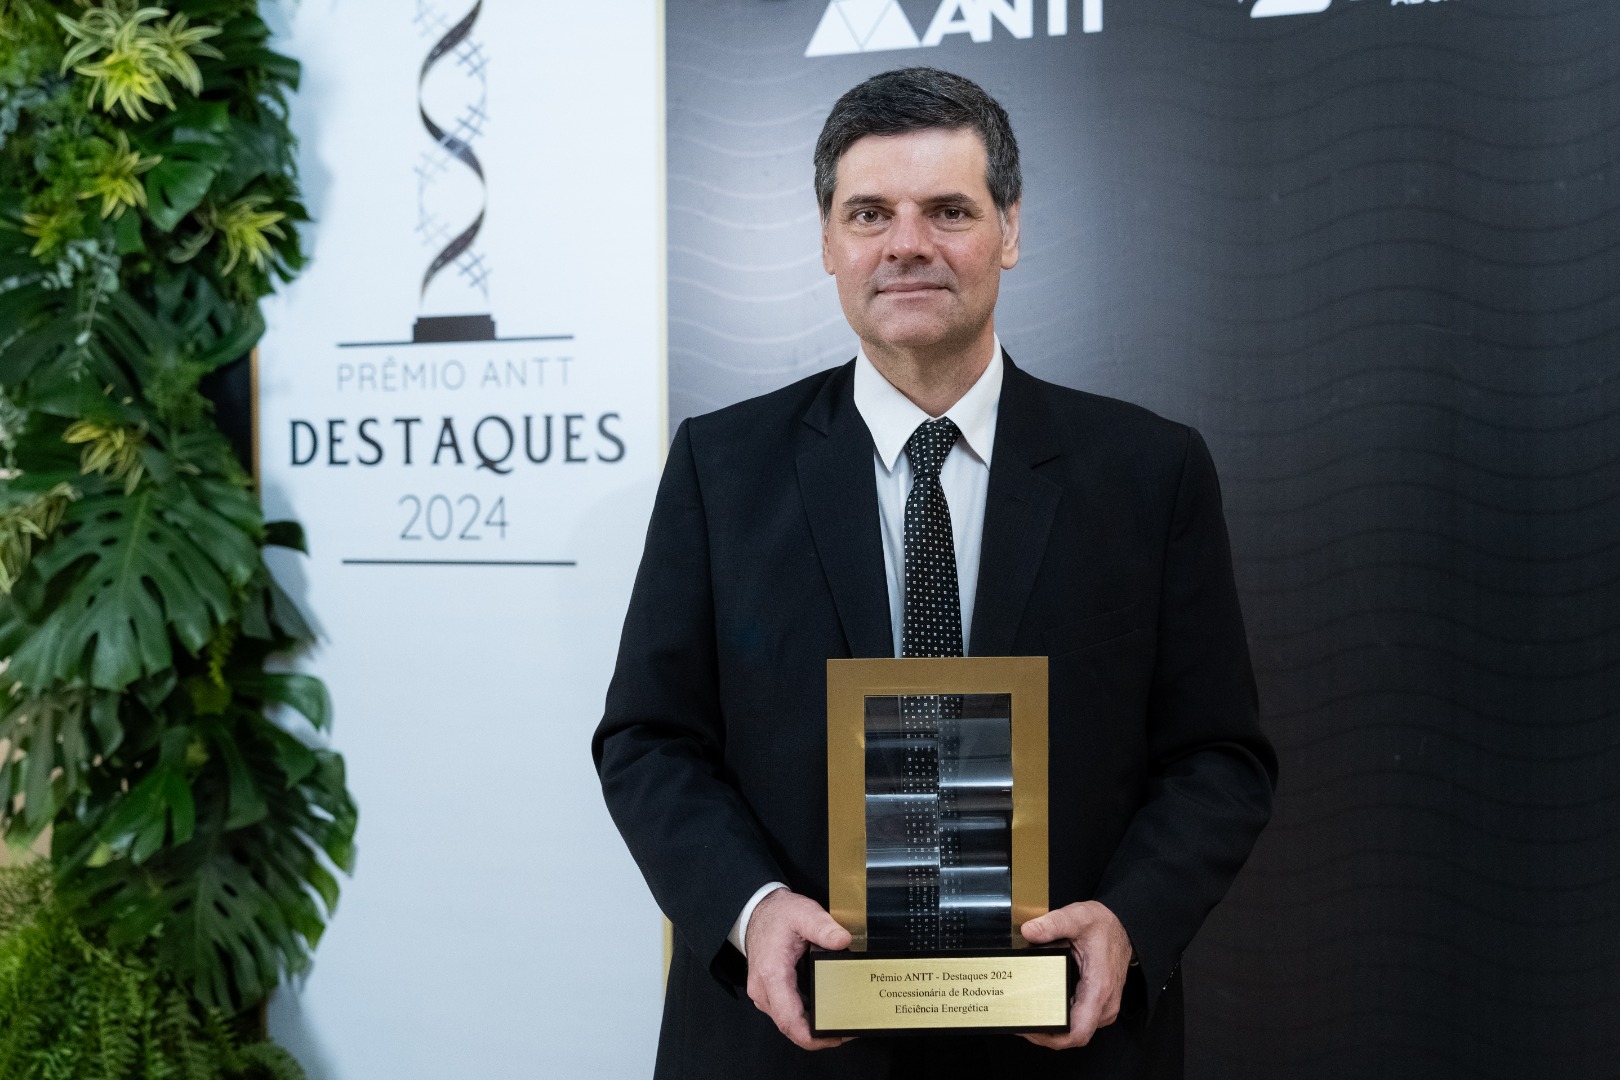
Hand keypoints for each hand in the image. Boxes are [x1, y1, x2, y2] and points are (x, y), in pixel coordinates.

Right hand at [744, 888, 852, 1050]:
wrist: (756, 911)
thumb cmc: (778, 915)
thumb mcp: (804, 914)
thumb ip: (823, 927)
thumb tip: (842, 940)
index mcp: (772, 974)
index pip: (789, 1020)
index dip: (813, 1036)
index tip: (835, 1037)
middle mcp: (763, 990)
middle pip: (790, 1027)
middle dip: (818, 1034)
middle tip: (847, 1029)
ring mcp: (763, 994)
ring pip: (788, 1022)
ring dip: (812, 1027)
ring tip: (840, 1020)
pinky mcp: (767, 993)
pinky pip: (786, 1013)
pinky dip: (805, 1017)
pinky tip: (824, 1010)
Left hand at [1019, 900, 1133, 1049]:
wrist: (1122, 928)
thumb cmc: (1104, 927)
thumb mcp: (1077, 917)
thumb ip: (1053, 924)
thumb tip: (1029, 931)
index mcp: (1098, 988)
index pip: (1078, 1032)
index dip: (1052, 1037)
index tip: (1030, 1030)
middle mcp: (1104, 1004)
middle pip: (1073, 1036)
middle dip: (1045, 1034)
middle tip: (1020, 1021)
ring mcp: (1102, 1007)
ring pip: (1075, 1031)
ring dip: (1052, 1028)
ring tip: (1026, 1016)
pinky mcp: (1098, 1005)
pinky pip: (1078, 1021)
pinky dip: (1060, 1020)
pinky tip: (1041, 1009)